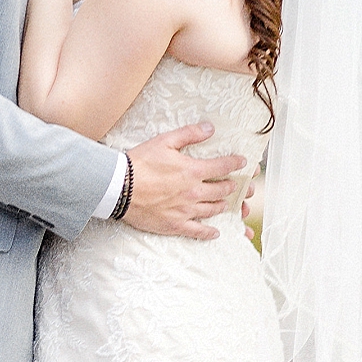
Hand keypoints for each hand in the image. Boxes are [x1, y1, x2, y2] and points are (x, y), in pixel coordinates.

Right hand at [122, 122, 246, 240]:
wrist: (118, 187)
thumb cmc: (139, 162)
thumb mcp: (164, 141)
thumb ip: (189, 134)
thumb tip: (210, 128)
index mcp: (193, 171)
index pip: (223, 166)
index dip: (236, 163)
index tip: (244, 163)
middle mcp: (194, 192)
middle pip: (222, 190)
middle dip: (234, 187)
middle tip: (241, 186)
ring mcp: (186, 211)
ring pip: (213, 209)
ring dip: (224, 205)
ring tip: (227, 203)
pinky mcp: (174, 224)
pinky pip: (197, 231)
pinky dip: (209, 232)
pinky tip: (216, 232)